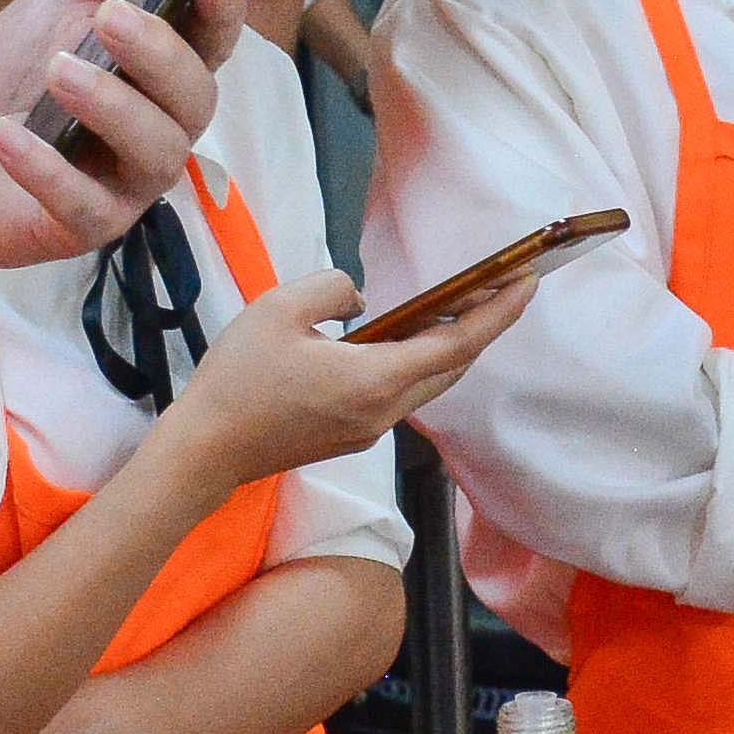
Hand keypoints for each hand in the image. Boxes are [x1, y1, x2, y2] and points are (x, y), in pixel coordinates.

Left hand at [0, 0, 231, 274]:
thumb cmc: (12, 82)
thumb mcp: (59, 4)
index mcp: (161, 74)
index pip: (214, 42)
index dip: (225, 10)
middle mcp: (161, 128)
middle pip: (196, 96)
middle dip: (158, 53)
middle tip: (107, 16)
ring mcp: (130, 183)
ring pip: (155, 150)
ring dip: (109, 105)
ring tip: (55, 70)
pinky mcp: (89, 226)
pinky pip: (84, 202)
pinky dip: (44, 167)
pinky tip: (4, 135)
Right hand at [152, 269, 536, 490]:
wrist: (206, 451)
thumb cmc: (238, 379)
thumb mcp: (280, 309)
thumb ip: (333, 288)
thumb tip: (359, 302)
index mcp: (375, 380)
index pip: (456, 345)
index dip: (497, 313)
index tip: (527, 283)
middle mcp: (384, 411)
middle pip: (453, 368)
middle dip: (484, 326)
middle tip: (502, 285)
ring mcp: (369, 430)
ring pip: (428, 384)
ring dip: (450, 346)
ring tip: (458, 306)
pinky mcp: (350, 437)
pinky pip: (401, 394)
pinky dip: (418, 363)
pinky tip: (405, 338)